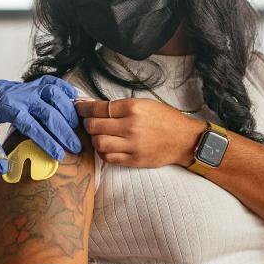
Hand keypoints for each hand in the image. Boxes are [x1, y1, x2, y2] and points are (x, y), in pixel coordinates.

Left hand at [0, 72, 81, 169]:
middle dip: (63, 130)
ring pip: (53, 94)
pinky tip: (74, 100)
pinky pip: (51, 83)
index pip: (32, 125)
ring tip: (77, 127)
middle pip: (48, 111)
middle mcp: (19, 95)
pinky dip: (64, 90)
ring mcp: (26, 88)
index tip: (59, 154)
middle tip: (75, 146)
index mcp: (7, 106)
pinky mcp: (29, 85)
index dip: (47, 141)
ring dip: (67, 110)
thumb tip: (4, 168)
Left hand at [74, 98, 206, 167]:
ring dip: (95, 139)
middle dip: (87, 124)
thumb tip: (94, 105)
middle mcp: (131, 126)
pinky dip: (103, 153)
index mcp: (133, 108)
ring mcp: (132, 145)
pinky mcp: (134, 160)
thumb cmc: (165, 119)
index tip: (78, 108)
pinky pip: (109, 158)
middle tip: (88, 122)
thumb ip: (120, 106)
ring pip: (99, 143)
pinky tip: (107, 147)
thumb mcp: (145, 104)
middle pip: (94, 126)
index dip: (83, 108)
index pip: (99, 108)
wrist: (185, 139)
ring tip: (99, 135)